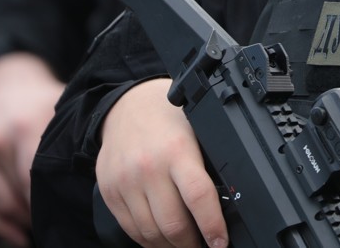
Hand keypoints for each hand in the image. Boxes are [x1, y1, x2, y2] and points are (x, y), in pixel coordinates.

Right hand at [0, 52, 65, 246]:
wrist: (6, 81)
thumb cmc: (44, 99)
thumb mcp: (62, 106)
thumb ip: (79, 133)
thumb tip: (109, 165)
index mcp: (25, 126)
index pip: (38, 179)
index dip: (55, 200)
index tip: (75, 212)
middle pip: (21, 195)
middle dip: (42, 213)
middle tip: (65, 222)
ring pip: (2, 205)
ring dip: (23, 222)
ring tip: (45, 227)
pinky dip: (0, 225)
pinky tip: (19, 235)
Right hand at [97, 78, 227, 247]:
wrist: (126, 105)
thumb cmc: (168, 117)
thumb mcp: (196, 128)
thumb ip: (207, 161)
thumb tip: (228, 199)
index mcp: (177, 149)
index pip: (198, 196)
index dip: (212, 226)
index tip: (220, 242)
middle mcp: (148, 167)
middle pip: (173, 223)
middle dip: (192, 243)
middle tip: (205, 245)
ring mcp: (125, 182)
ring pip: (150, 233)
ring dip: (170, 246)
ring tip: (184, 244)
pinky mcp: (110, 192)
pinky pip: (130, 229)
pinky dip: (148, 240)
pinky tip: (161, 239)